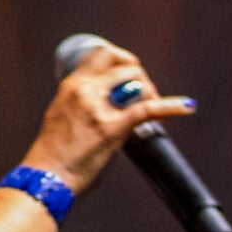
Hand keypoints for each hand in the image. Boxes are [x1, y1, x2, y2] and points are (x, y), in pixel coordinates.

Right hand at [22, 40, 195, 197]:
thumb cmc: (52, 155)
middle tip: (145, 96)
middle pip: (125, 65)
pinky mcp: (112, 128)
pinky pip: (148, 109)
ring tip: (153, 110)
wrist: (45, 179)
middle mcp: (84, 91)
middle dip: (141, 78)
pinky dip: (171, 107)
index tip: (130, 73)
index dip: (122, 58)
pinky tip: (186, 107)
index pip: (101, 53)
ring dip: (151, 93)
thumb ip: (82, 104)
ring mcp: (98, 108)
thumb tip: (107, 104)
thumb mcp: (61, 116)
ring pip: (137, 82)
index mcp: (70, 86)